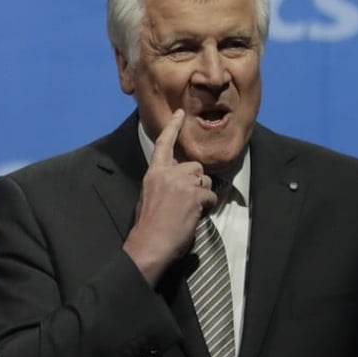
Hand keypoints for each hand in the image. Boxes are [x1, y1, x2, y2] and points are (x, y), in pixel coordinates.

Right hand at [123, 110, 217, 283]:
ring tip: (189, 211)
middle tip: (188, 201)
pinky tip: (194, 217)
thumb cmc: (147, 226)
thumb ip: (162, 184)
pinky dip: (206, 208)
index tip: (180, 113)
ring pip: (204, 180)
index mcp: (153, 173)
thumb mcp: (148, 198)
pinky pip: (210, 197)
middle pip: (194, 166)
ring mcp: (181, 183)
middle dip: (195, 181)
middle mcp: (167, 173)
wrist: (150, 243)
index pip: (163, 144)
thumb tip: (177, 185)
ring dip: (201, 195)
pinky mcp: (194, 196)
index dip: (173, 127)